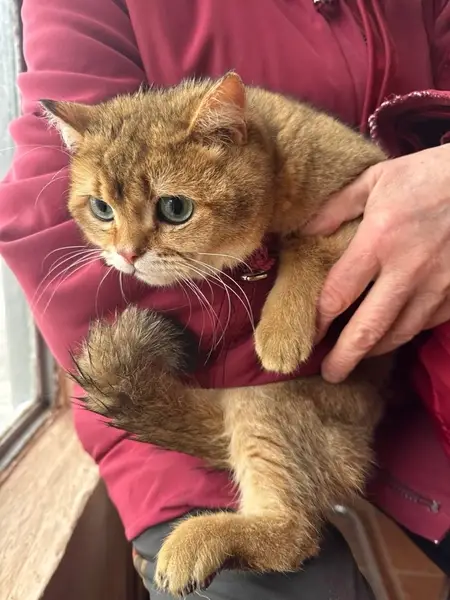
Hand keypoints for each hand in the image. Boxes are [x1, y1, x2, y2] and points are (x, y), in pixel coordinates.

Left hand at [304, 144, 449, 382]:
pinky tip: (394, 333)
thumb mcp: (378, 179)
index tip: (308, 335)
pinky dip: (406, 333)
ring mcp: (437, 286)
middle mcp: (407, 270)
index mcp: (379, 240)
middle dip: (345, 356)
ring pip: (400, 333)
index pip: (338, 294)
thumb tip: (305, 231)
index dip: (319, 320)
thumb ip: (338, 207)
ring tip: (358, 357)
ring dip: (375, 350)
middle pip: (369, 328)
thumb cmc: (430, 175)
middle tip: (330, 374)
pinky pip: (426, 323)